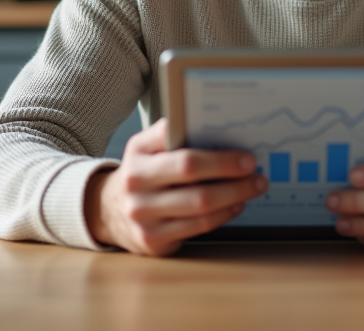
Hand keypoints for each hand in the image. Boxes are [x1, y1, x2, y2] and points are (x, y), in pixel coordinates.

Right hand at [85, 118, 267, 255]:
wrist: (107, 210)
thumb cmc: (140, 172)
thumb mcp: (144, 146)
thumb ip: (169, 133)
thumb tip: (210, 123)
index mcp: (139, 156)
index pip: (184, 157)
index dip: (220, 159)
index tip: (246, 157)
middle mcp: (137, 186)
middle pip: (195, 184)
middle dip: (233, 178)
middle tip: (256, 173)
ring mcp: (144, 217)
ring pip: (200, 209)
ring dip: (234, 197)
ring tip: (253, 187)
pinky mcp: (153, 240)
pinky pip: (197, 229)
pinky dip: (222, 216)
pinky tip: (235, 205)